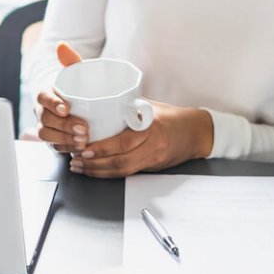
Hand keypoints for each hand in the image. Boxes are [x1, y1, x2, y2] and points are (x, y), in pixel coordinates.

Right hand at [35, 42, 88, 153]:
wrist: (73, 101)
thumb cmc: (73, 86)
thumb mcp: (75, 72)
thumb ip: (71, 60)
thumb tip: (62, 46)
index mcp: (45, 93)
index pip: (43, 97)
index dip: (53, 103)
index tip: (66, 108)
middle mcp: (42, 110)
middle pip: (45, 119)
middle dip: (64, 126)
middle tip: (83, 129)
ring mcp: (46, 126)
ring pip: (47, 135)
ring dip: (64, 139)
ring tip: (83, 141)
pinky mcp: (52, 139)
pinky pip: (53, 147)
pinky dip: (66, 149)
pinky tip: (79, 149)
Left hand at [69, 102, 212, 177]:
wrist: (197, 133)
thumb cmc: (172, 116)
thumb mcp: (150, 106)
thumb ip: (128, 106)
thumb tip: (98, 101)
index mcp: (152, 127)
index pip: (123, 141)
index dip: (102, 148)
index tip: (84, 147)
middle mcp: (153, 146)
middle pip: (120, 161)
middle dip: (94, 163)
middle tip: (76, 160)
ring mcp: (154, 159)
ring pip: (123, 171)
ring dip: (99, 171)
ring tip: (80, 168)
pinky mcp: (153, 168)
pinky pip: (129, 173)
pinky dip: (110, 173)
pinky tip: (97, 171)